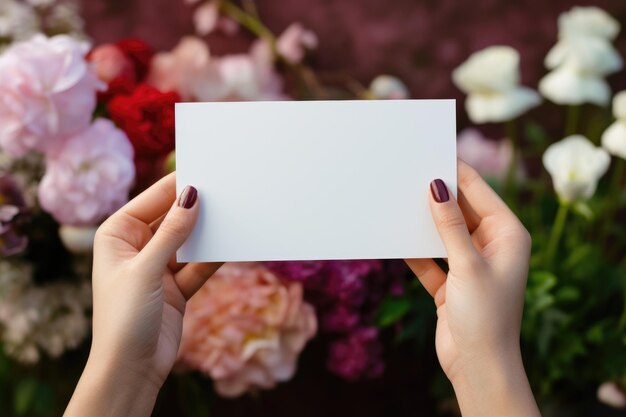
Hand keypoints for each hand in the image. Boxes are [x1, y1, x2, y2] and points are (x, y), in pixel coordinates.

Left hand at [65, 173, 220, 416]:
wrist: (132, 369)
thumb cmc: (124, 318)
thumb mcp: (147, 270)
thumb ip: (172, 232)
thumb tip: (192, 195)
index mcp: (117, 234)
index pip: (153, 200)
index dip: (178, 186)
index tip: (208, 171)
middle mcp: (137, 246)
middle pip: (173, 218)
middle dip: (197, 208)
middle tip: (227, 192)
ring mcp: (158, 266)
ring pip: (189, 240)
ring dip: (208, 232)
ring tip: (234, 215)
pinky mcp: (176, 286)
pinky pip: (199, 263)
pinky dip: (214, 256)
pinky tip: (233, 244)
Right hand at [406, 160, 539, 416]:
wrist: (478, 367)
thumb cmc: (485, 316)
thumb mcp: (467, 265)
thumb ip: (450, 225)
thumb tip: (436, 185)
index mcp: (508, 234)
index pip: (479, 191)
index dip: (454, 171)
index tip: (428, 153)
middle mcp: (491, 244)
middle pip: (459, 209)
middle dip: (435, 195)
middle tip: (405, 175)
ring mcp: (470, 263)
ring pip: (443, 232)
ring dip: (422, 222)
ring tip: (395, 200)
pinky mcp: (451, 281)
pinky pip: (430, 256)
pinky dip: (415, 249)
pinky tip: (394, 236)